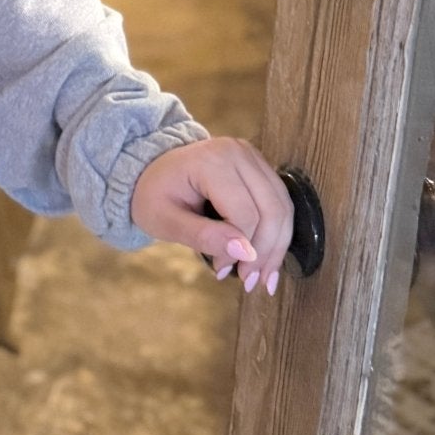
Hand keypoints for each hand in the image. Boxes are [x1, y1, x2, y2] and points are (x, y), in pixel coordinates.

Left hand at [130, 137, 294, 294]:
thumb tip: (246, 253)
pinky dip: (278, 233)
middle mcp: (238, 152)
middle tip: (251, 282)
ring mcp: (252, 156)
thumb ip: (203, 236)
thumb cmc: (154, 195)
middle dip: (266, 252)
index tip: (221, 270)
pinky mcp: (260, 166)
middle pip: (271, 210)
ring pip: (283, 208)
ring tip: (262, 278)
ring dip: (277, 247)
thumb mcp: (165, 221)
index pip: (244, 213)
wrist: (151, 170)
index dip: (239, 249)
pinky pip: (280, 203)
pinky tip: (268, 259)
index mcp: (211, 160)